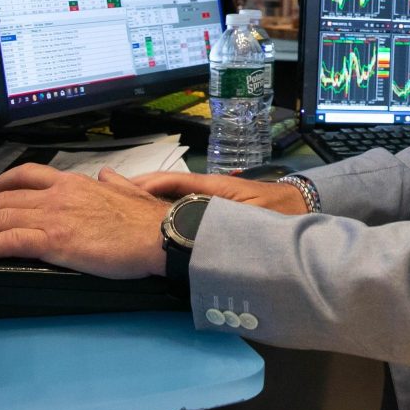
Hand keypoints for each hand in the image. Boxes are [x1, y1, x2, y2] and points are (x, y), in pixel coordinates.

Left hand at [0, 163, 171, 277]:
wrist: (158, 235)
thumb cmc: (147, 220)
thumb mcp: (130, 191)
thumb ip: (114, 183)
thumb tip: (108, 177)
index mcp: (74, 183)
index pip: (26, 175)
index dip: (0, 184)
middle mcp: (58, 195)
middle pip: (4, 198)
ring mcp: (54, 216)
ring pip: (0, 217)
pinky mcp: (53, 241)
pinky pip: (8, 240)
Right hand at [128, 171, 308, 214]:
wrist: (301, 205)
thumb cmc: (281, 209)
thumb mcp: (257, 215)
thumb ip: (234, 220)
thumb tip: (207, 228)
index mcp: (214, 187)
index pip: (176, 181)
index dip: (150, 184)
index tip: (125, 189)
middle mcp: (207, 190)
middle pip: (166, 188)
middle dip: (138, 190)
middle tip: (108, 194)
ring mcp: (207, 198)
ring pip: (170, 197)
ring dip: (146, 200)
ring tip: (117, 204)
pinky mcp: (210, 208)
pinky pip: (180, 206)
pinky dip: (161, 209)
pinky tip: (146, 219)